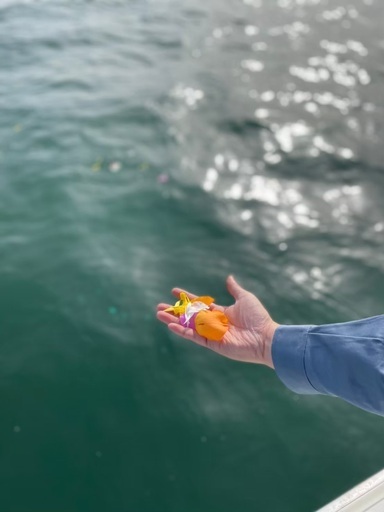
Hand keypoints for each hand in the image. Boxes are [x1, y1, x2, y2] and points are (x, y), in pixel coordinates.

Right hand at [156, 275, 278, 367]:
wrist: (265, 337)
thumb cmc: (257, 317)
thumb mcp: (245, 298)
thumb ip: (234, 289)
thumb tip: (229, 278)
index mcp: (221, 312)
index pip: (199, 304)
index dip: (186, 298)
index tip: (174, 291)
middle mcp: (214, 323)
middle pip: (189, 316)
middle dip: (175, 311)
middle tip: (159, 306)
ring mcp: (212, 334)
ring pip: (188, 326)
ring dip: (173, 321)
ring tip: (159, 315)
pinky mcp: (213, 344)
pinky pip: (195, 337)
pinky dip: (183, 331)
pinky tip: (171, 325)